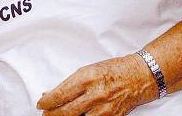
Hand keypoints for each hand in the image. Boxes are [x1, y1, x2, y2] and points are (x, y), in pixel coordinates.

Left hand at [36, 54, 156, 115]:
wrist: (139, 76)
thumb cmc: (114, 70)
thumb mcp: (89, 70)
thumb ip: (71, 84)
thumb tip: (52, 93)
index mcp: (87, 78)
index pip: (60, 94)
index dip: (48, 102)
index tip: (41, 104)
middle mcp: (95, 94)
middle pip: (66, 112)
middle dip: (52, 115)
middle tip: (46, 115)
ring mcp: (104, 109)